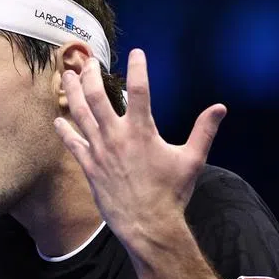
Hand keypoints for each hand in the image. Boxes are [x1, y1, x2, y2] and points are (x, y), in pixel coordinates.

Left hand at [53, 50, 225, 251]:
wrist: (147, 224)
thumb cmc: (171, 193)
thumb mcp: (192, 160)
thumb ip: (204, 131)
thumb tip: (220, 108)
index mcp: (142, 131)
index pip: (139, 89)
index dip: (138, 68)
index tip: (137, 53)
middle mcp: (116, 136)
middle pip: (98, 96)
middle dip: (92, 75)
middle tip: (90, 61)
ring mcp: (99, 151)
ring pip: (80, 114)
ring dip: (72, 92)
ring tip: (67, 75)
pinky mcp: (89, 167)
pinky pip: (73, 144)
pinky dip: (65, 131)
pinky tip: (58, 120)